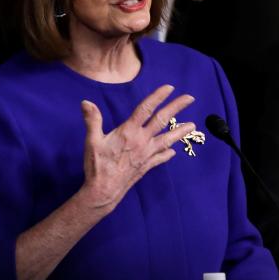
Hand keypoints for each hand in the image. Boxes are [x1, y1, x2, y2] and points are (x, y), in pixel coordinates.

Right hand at [79, 84, 194, 212]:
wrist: (104, 191)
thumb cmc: (97, 165)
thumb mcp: (92, 140)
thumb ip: (92, 120)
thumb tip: (86, 102)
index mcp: (129, 131)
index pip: (146, 109)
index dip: (158, 97)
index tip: (169, 88)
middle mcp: (142, 141)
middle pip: (162, 120)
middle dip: (177, 107)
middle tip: (190, 98)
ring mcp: (146, 154)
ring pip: (167, 139)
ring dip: (180, 131)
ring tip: (192, 125)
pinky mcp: (146, 166)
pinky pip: (160, 157)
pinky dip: (168, 153)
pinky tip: (173, 151)